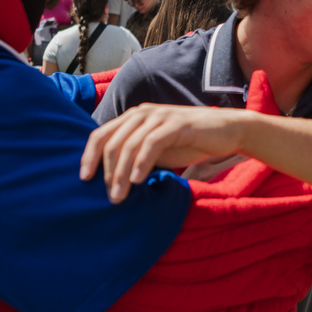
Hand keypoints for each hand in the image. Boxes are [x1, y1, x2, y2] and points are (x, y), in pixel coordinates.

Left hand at [81, 103, 256, 202]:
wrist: (227, 131)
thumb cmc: (190, 142)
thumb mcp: (157, 149)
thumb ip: (136, 157)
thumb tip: (112, 180)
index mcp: (133, 118)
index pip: (100, 134)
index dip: (89, 156)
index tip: (84, 180)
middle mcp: (142, 114)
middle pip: (112, 142)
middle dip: (107, 172)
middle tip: (110, 198)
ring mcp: (160, 117)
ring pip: (129, 145)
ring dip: (121, 173)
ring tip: (120, 196)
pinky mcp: (177, 124)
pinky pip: (152, 143)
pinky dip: (142, 163)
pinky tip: (138, 181)